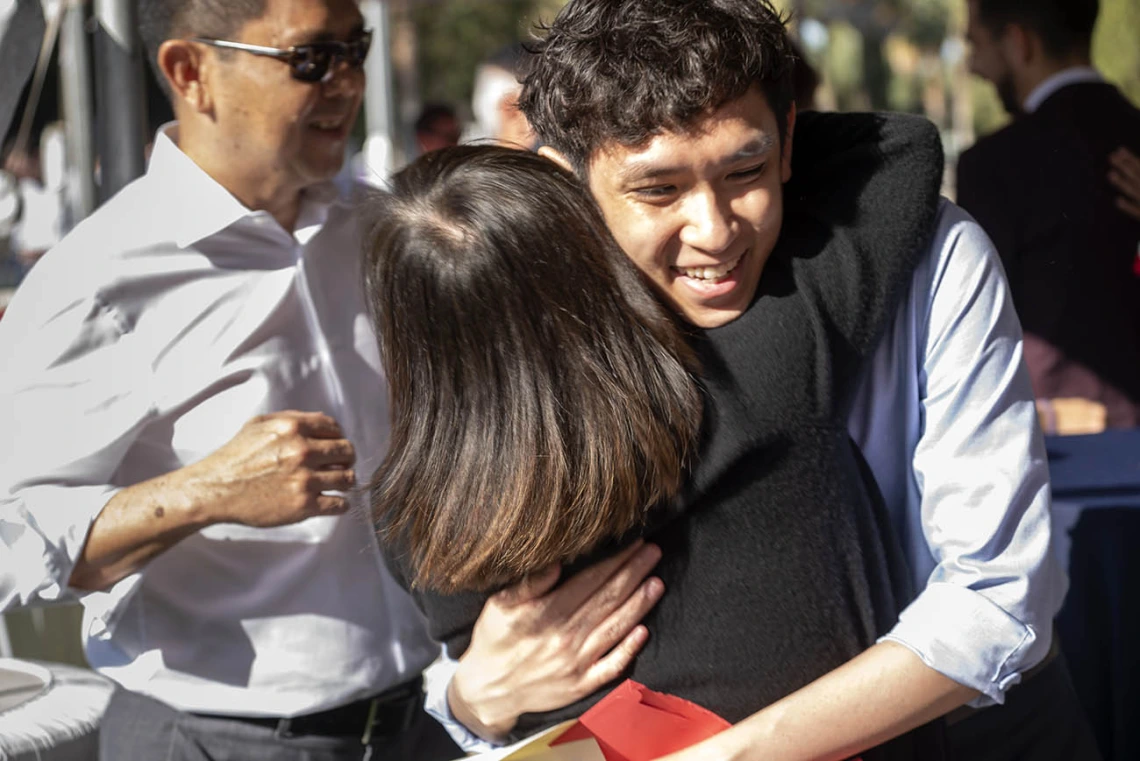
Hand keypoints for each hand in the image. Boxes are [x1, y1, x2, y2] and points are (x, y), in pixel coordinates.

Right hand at [189, 410, 355, 526]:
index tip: (334, 445)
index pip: (335, 427)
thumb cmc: (235, 457)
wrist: (216, 489)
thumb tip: (322, 420)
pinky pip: (339, 504)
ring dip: (345, 481)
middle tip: (339, 465)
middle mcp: (302, 451)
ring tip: (336, 484)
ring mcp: (305, 480)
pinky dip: (340, 504)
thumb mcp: (259, 424)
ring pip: (348, 478)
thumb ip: (291, 418)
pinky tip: (332, 501)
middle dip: (345, 458)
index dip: (337, 436)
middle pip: (347, 451)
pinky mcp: (304, 506)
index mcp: (293, 428)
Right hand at [448, 540, 664, 741]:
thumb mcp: (498, 607)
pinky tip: (644, 632)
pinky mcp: (581, 684)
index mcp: (547, 613)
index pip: (590, 580)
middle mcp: (566, 636)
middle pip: (608, 599)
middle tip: (655, 553)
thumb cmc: (493, 641)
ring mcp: (576, 663)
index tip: (633, 543)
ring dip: (639, 605)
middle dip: (634, 573)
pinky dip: (629, 649)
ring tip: (658, 583)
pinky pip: (611, 667)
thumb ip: (528, 584)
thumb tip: (556, 563)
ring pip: (615, 628)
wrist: (487, 692)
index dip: (615, 560)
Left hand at [1109, 147, 1139, 220]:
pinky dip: (1127, 206)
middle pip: (1136, 176)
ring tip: (1110, 174)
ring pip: (1135, 192)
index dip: (1130, 159)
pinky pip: (1136, 211)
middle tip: (1110, 156)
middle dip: (1124, 166)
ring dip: (1122, 183)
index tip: (1119, 150)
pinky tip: (1117, 201)